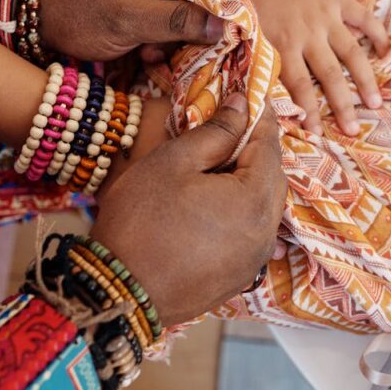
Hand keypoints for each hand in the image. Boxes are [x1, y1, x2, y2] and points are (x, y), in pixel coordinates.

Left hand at [39, 0, 226, 60]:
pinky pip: (178, 21)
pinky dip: (169, 41)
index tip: (201, 20)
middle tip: (181, 43)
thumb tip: (224, 26)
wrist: (44, 25)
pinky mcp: (152, 5)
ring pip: (194, 8)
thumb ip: (175, 21)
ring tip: (154, 52)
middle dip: (196, 18)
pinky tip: (147, 52)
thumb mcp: (127, 19)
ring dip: (180, 35)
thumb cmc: (78, 14)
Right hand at [91, 94, 285, 325]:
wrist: (118, 293)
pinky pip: (251, 233)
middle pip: (273, 177)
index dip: (260, 118)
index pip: (270, 145)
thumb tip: (245, 104)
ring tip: (215, 166)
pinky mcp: (239, 278)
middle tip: (228, 129)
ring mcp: (255, 260)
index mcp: (255, 200)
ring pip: (264, 207)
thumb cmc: (140, 221)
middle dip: (255, 150)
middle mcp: (266, 232)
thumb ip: (216, 131)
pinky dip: (240, 212)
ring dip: (248, 182)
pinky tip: (210, 205)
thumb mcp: (174, 162)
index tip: (251, 96)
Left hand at [236, 0, 389, 135]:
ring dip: (365, 79)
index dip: (308, 111)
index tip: (317, 133)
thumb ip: (252, 55)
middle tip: (354, 130)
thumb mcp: (242, 27)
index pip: (298, 86)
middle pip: (330, 76)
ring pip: (351, 53)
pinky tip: (388, 50)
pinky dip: (377, 33)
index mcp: (281, 43)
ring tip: (376, 103)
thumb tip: (252, 91)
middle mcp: (307, 34)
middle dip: (343, 105)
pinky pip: (363, 17)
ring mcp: (326, 16)